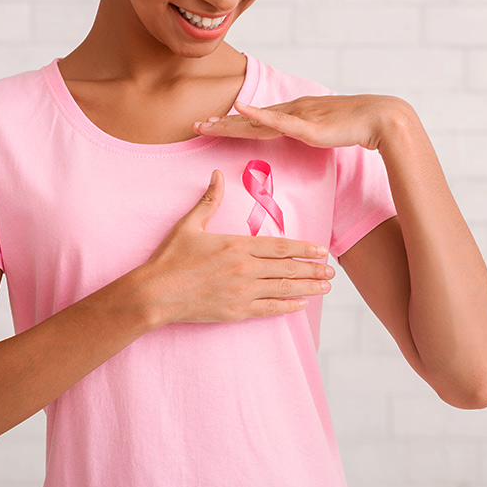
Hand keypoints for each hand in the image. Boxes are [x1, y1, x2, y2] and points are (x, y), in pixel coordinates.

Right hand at [141, 169, 334, 325]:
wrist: (155, 293)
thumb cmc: (170, 258)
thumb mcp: (189, 225)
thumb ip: (209, 201)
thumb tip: (217, 174)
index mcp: (236, 246)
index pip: (279, 247)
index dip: (304, 248)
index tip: (321, 250)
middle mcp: (244, 269)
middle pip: (287, 268)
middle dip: (312, 269)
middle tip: (331, 272)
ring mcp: (242, 292)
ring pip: (283, 289)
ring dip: (307, 287)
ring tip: (325, 287)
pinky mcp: (236, 311)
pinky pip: (268, 309)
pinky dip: (287, 307)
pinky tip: (301, 305)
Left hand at [192, 94, 407, 150]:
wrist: (379, 118)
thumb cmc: (356, 126)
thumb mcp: (325, 131)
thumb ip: (310, 133)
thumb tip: (303, 138)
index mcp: (294, 113)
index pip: (257, 119)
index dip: (232, 123)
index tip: (210, 126)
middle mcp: (291, 110)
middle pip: (249, 119)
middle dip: (221, 124)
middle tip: (195, 126)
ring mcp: (297, 116)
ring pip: (256, 120)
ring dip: (229, 122)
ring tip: (206, 125)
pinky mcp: (307, 125)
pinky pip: (277, 120)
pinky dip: (257, 114)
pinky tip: (241, 109)